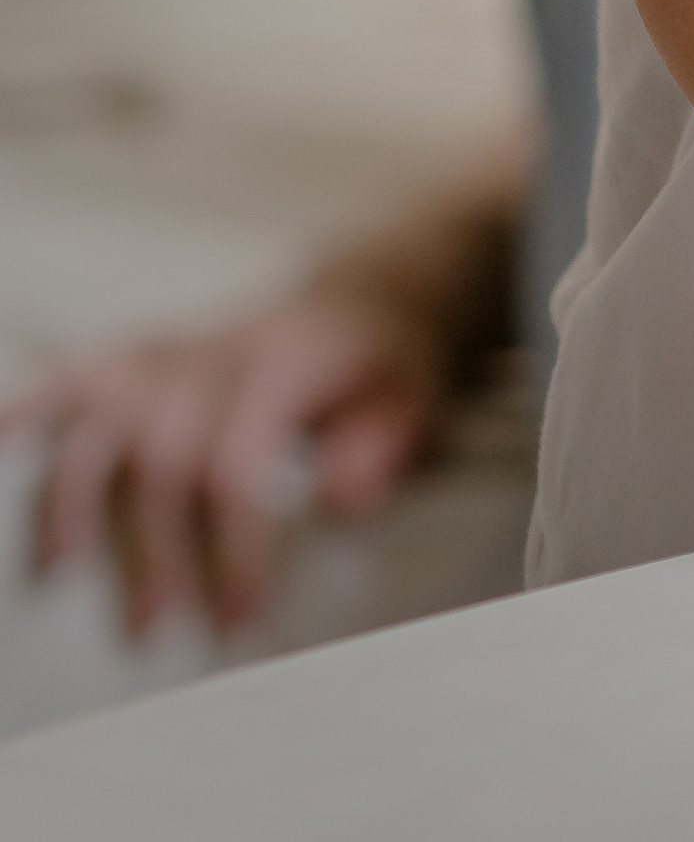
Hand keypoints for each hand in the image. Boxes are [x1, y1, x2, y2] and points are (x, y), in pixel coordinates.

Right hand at [1, 286, 450, 635]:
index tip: (237, 615)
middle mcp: (215, 352)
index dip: (231, 543)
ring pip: (103, 417)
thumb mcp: (418, 394)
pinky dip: (34, 407)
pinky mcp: (140, 358)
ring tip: (58, 577)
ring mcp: (171, 351)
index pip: (238, 457)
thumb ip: (386, 441)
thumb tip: (340, 491)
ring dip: (73, 500)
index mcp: (286, 362)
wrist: (363, 298)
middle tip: (153, 630)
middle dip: (152, 550)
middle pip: (161, 453)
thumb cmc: (382, 362)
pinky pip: (76, 375)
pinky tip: (2, 442)